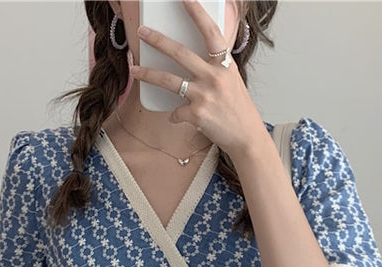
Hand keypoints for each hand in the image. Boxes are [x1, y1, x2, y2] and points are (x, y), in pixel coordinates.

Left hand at [130, 0, 268, 158]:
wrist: (246, 137)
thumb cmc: (238, 109)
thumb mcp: (231, 81)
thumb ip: (215, 67)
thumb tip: (192, 60)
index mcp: (225, 65)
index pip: (210, 33)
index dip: (197, 13)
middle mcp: (215, 77)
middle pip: (181, 53)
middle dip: (158, 40)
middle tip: (142, 31)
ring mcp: (205, 96)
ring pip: (169, 81)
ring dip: (148, 74)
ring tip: (135, 70)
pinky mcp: (196, 115)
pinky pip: (175, 112)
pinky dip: (174, 115)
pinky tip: (179, 117)